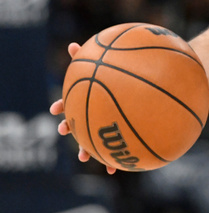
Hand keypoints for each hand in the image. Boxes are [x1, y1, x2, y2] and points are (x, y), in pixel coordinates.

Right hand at [50, 42, 116, 174]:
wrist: (149, 90)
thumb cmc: (124, 76)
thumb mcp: (108, 64)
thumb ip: (91, 58)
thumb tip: (72, 45)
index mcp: (90, 98)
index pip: (71, 101)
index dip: (61, 105)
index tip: (54, 109)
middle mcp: (95, 112)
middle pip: (77, 122)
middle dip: (70, 127)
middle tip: (65, 129)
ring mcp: (105, 126)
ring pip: (93, 140)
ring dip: (87, 149)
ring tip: (86, 157)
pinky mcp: (120, 138)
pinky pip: (116, 150)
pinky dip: (115, 159)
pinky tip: (118, 168)